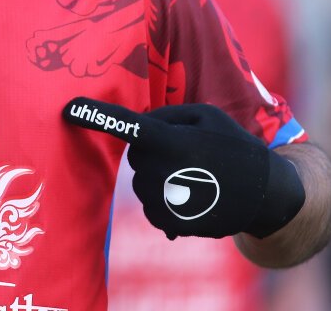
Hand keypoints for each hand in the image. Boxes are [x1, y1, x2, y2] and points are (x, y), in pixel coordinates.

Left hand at [63, 97, 304, 239]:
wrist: (264, 194)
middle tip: (192, 153)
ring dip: (161, 175)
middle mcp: (162, 171)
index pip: (127, 126)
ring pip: (142, 180)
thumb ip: (166, 117)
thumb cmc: (232, 146)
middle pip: (137, 156)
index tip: (67, 108)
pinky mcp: (166, 221)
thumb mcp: (207, 116)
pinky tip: (193, 196)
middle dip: (155, 151)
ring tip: (198, 177)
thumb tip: (136, 131)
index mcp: (172, 140)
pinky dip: (165, 197)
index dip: (95, 115)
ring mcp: (163, 200)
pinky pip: (150, 203)